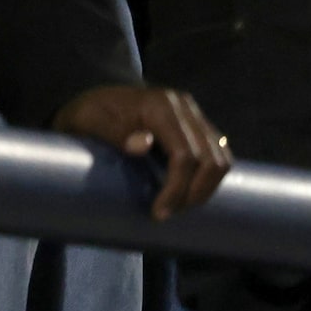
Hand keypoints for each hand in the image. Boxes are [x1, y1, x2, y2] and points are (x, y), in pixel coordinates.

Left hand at [51, 84, 230, 219]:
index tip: (158, 213)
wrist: (98, 97)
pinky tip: (189, 191)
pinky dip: (210, 177)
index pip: (185, 153)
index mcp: (161, 106)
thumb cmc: (89, 113)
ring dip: (207, 187)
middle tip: (169, 213)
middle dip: (195, 192)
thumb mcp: (89, 120)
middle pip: (211, 158)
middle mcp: (186, 108)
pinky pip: (218, 154)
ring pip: (222, 157)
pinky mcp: (199, 126)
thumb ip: (114, 132)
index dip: (177, 187)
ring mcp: (196, 116)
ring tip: (180, 205)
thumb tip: (142, 147)